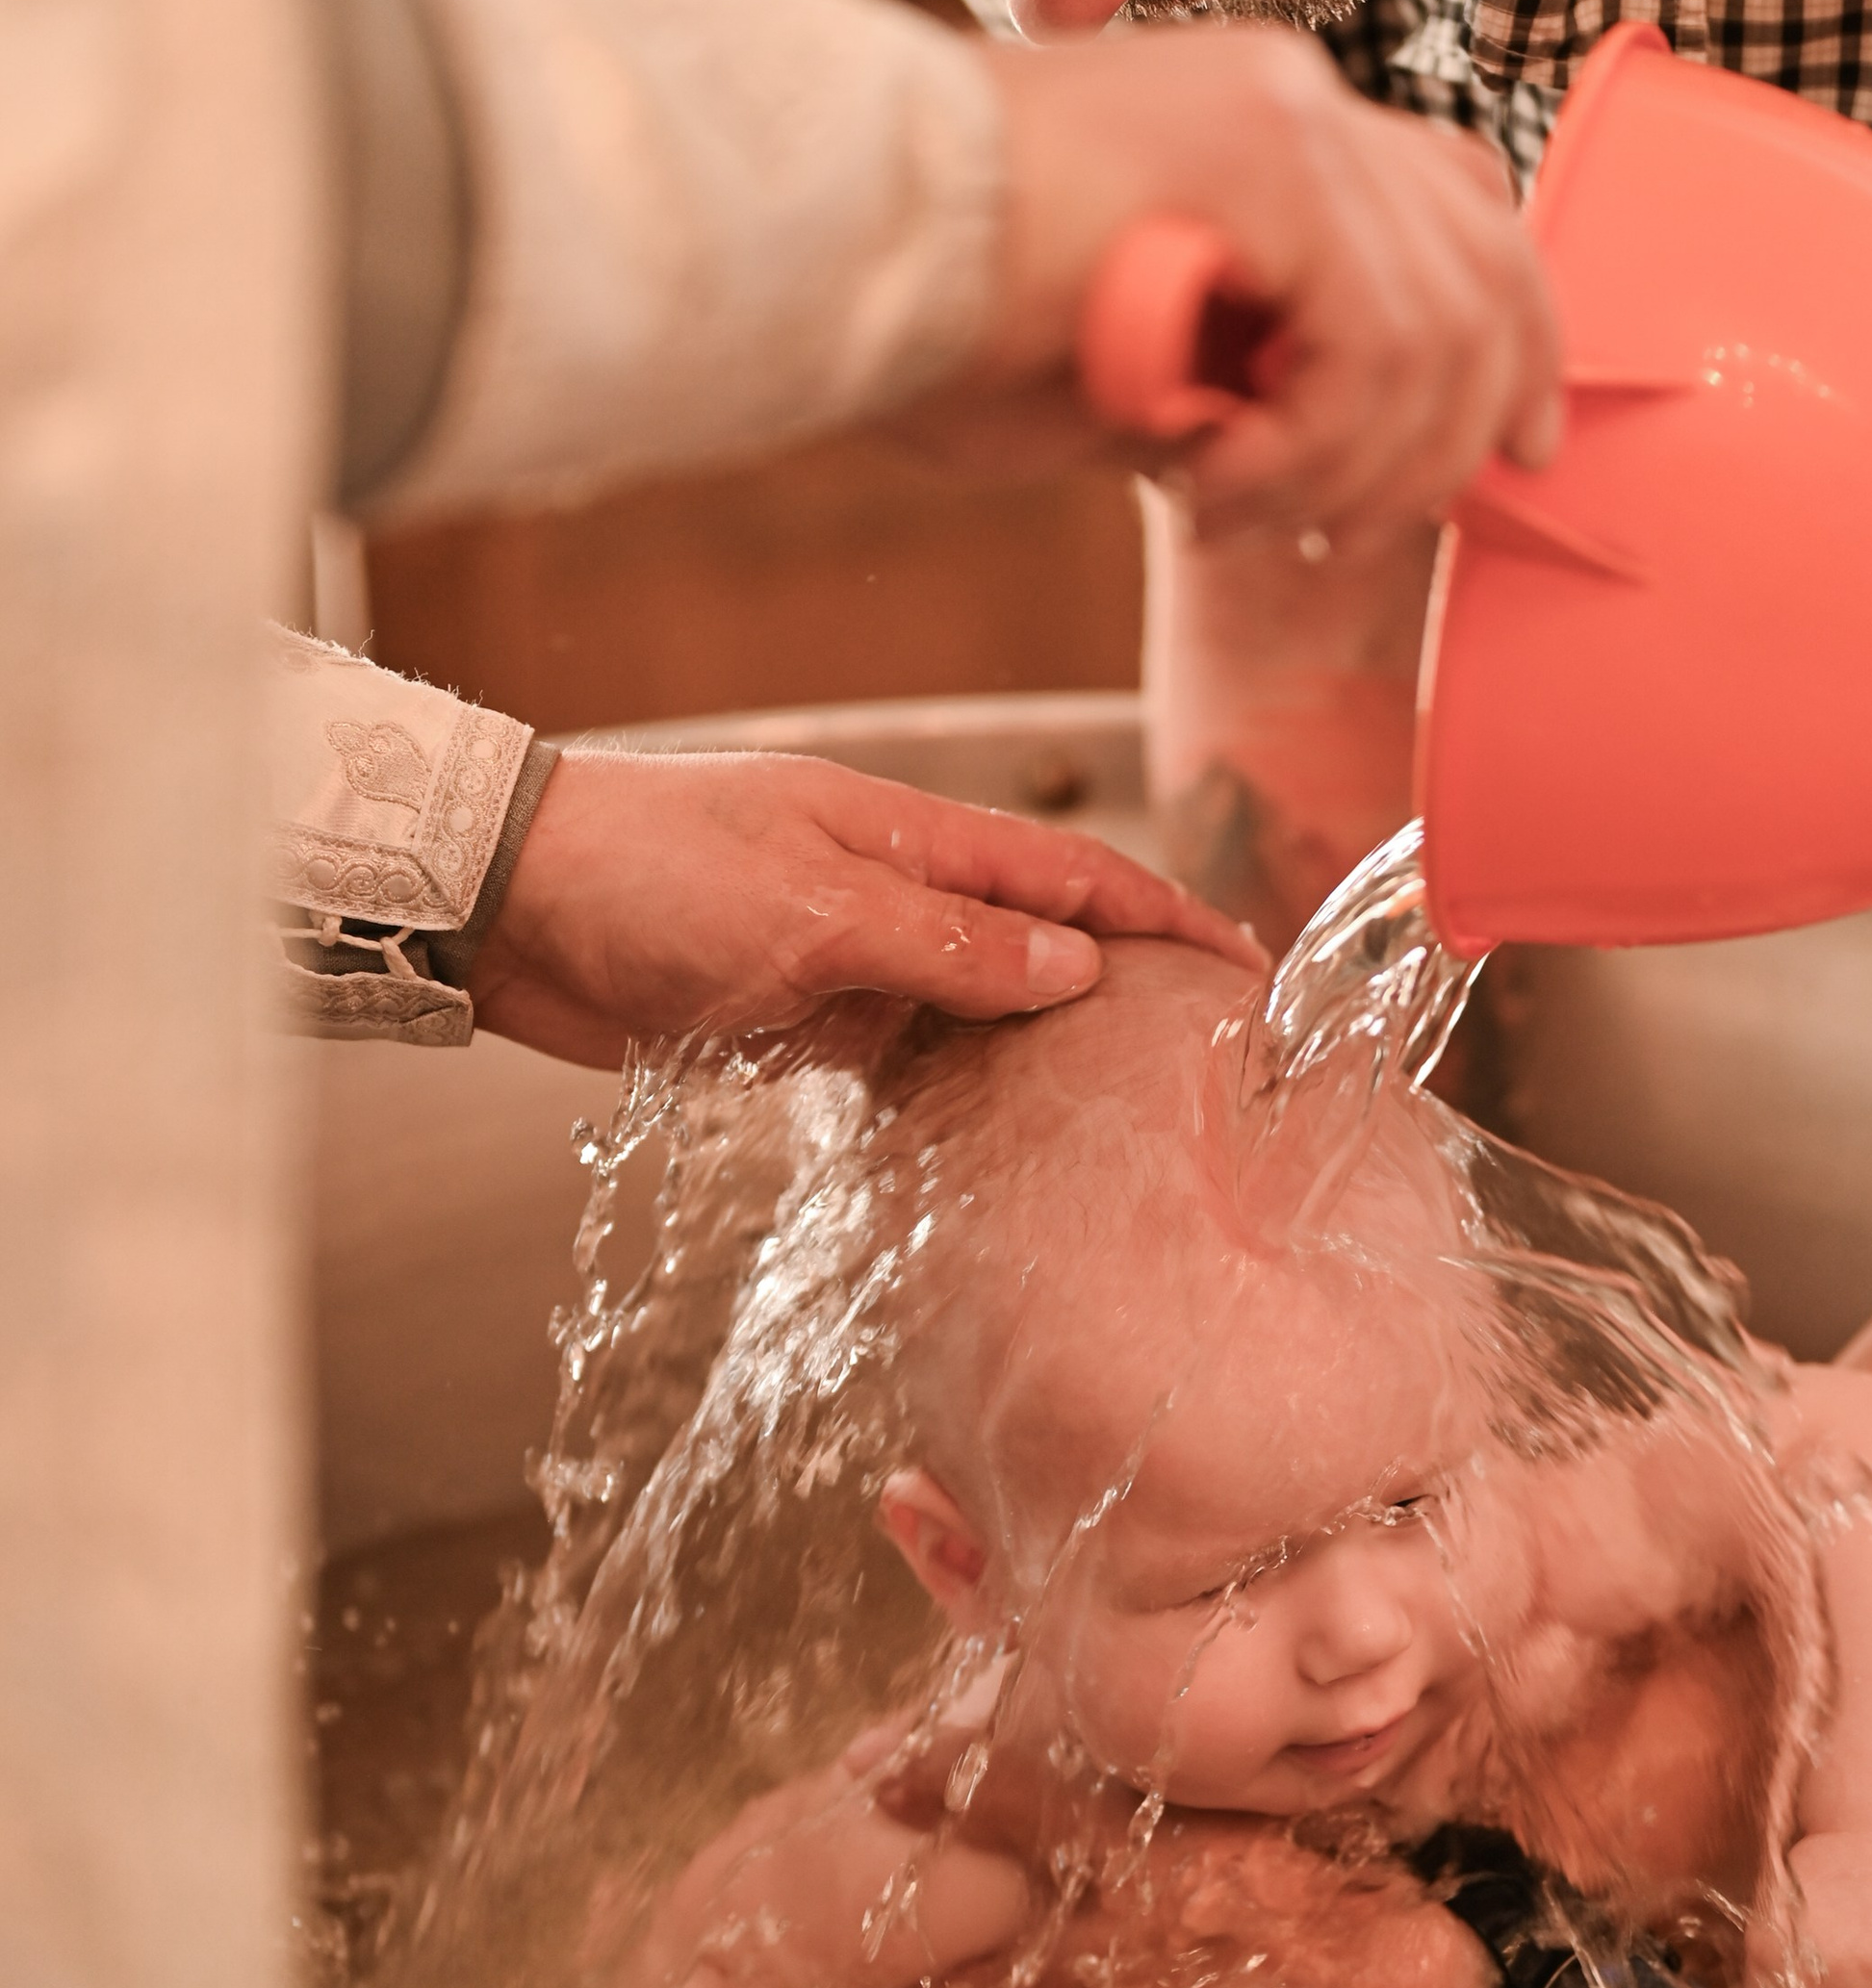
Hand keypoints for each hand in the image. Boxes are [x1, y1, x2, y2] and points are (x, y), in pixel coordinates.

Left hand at [467, 747, 1262, 1068]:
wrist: (507, 903)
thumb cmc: (652, 872)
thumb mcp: (820, 909)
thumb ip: (952, 945)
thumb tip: (1075, 967)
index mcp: (918, 838)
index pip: (1081, 878)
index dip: (1171, 920)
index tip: (1248, 971)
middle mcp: (897, 894)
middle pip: (1043, 945)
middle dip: (1126, 993)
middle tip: (1202, 1069)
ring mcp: (850, 959)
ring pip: (977, 1012)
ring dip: (1041, 1057)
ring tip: (1118, 1127)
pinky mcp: (795, 1019)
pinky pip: (901, 1061)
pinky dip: (952, 1097)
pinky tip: (990, 1149)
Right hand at [941, 25, 1561, 545]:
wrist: (836, 242)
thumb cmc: (934, 314)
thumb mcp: (1132, 369)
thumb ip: (1239, 390)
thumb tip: (1327, 469)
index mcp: (1270, 124)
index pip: (1461, 213)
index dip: (1515, 343)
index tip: (1516, 455)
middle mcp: (1297, 97)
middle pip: (1489, 261)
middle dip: (1463, 431)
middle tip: (1366, 535)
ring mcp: (1288, 114)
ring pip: (1440, 330)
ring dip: (1350, 468)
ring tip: (1235, 513)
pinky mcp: (1268, 158)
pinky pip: (1371, 346)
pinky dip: (1310, 449)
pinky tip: (1210, 482)